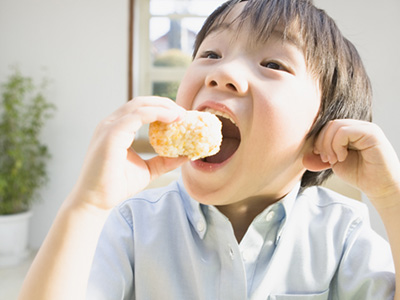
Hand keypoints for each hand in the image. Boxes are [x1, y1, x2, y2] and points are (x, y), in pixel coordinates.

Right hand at [70, 97, 187, 209]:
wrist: (97, 201)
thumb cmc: (117, 185)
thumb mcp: (148, 169)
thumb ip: (164, 161)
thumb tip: (186, 155)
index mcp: (118, 128)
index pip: (141, 109)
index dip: (163, 108)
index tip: (181, 116)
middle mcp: (112, 123)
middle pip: (142, 102)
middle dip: (165, 104)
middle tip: (184, 113)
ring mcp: (109, 127)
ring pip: (140, 105)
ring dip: (164, 107)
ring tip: (181, 115)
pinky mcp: (111, 134)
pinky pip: (137, 115)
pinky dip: (157, 113)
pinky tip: (172, 119)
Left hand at [303, 119, 399, 208]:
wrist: (380, 187)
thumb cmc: (360, 175)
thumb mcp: (335, 164)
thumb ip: (321, 157)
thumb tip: (303, 158)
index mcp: (350, 130)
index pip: (327, 126)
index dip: (319, 140)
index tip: (320, 156)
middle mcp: (359, 126)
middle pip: (330, 124)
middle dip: (322, 143)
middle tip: (326, 160)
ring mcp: (366, 128)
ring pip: (335, 126)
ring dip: (328, 145)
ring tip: (334, 160)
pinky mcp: (372, 133)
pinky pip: (344, 131)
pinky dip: (337, 145)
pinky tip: (342, 157)